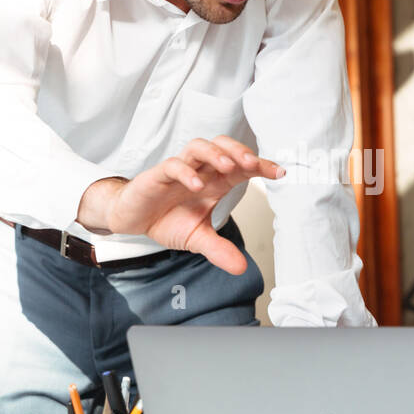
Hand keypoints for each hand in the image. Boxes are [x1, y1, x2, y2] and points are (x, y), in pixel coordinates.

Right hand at [79, 136, 283, 274]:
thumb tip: (242, 268)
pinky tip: (197, 186)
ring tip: (229, 166)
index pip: (242, 167)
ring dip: (216, 154)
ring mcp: (180, 171)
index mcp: (215, 182)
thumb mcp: (197, 239)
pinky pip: (173, 165)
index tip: (280, 172)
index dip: (261, 166)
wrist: (132, 219)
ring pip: (199, 147)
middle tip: (254, 163)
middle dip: (240, 151)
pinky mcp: (158, 175)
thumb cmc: (166, 220)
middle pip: (223, 146)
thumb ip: (219, 249)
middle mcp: (200, 171)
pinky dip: (186, 173)